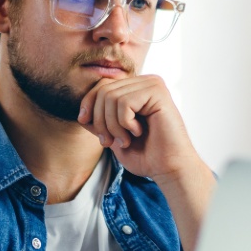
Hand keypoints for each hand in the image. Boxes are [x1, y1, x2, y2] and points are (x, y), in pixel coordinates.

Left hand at [77, 74, 198, 182]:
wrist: (169, 168)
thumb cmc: (146, 155)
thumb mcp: (114, 135)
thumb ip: (100, 120)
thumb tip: (81, 112)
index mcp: (136, 89)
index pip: (101, 86)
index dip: (90, 107)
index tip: (96, 133)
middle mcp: (145, 82)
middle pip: (103, 90)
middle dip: (100, 121)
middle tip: (110, 142)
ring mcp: (153, 84)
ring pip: (111, 97)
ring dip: (112, 125)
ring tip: (125, 140)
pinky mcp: (158, 92)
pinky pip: (124, 102)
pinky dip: (124, 123)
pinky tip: (137, 132)